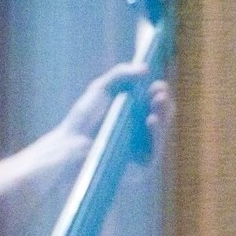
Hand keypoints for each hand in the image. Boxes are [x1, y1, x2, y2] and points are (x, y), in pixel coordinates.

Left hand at [55, 63, 173, 164]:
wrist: (70, 145)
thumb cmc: (83, 120)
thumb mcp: (100, 89)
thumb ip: (120, 75)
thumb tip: (144, 68)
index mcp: (134, 115)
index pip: (154, 104)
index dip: (158, 94)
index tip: (158, 85)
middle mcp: (141, 132)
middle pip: (161, 118)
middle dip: (164, 104)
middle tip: (160, 93)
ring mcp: (141, 150)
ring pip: (161, 133)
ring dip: (164, 116)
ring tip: (159, 101)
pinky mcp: (139, 166)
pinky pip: (154, 151)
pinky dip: (156, 136)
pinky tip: (152, 120)